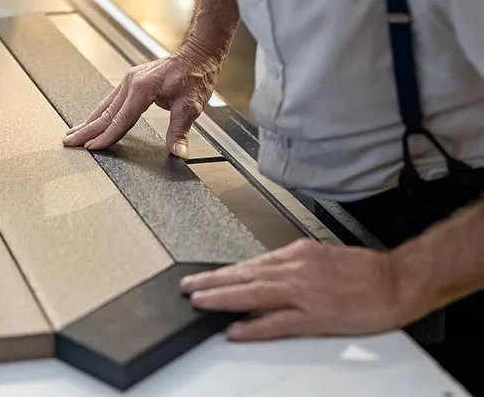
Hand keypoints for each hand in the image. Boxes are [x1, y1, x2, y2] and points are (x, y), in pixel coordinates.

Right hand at [62, 50, 219, 157]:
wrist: (197, 55)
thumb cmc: (195, 76)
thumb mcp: (191, 106)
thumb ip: (180, 131)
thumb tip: (179, 152)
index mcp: (142, 89)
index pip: (120, 120)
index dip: (105, 136)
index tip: (91, 148)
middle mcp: (131, 83)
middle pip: (105, 113)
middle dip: (86, 130)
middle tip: (68, 142)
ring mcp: (129, 81)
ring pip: (104, 106)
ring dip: (88, 121)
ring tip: (72, 133)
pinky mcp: (131, 81)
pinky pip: (111, 100)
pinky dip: (99, 113)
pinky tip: (92, 120)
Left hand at [180, 240, 407, 340]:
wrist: (397, 281)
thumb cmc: (363, 271)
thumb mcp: (319, 257)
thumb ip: (291, 266)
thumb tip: (262, 275)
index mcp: (296, 255)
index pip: (250, 264)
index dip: (223, 273)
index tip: (202, 276)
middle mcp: (295, 270)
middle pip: (245, 276)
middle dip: (213, 282)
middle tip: (188, 286)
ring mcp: (304, 292)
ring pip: (255, 294)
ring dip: (224, 298)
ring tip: (200, 301)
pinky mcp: (317, 315)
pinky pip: (279, 322)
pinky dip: (255, 326)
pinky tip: (236, 330)